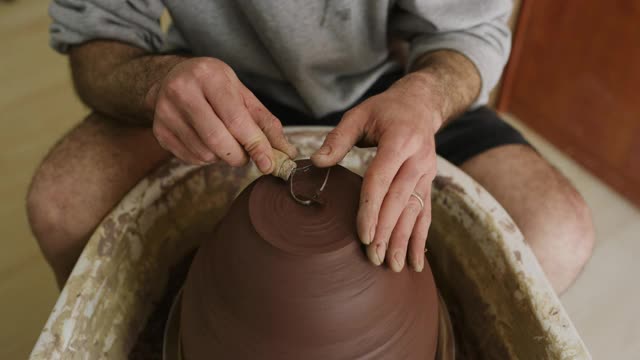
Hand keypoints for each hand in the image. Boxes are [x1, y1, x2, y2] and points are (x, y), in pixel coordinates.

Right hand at [148, 57, 296, 171]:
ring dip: (223, 158)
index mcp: (208, 77)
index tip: (269, 163)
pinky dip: (208, 159)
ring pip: (205, 153)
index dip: (255, 145)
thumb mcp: (242, 95)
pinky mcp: (159, 131)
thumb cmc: (214, 87)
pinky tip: (208, 143)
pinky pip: (191, 158)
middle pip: (218, 141)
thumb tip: (287, 153)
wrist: (171, 78)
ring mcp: (166, 112)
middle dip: (240, 156)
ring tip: (226, 142)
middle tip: (247, 155)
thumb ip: (266, 123)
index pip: (236, 120)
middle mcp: (182, 91)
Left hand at [311, 73, 443, 271]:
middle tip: (372, 258)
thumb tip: (317, 162)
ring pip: (415, 212)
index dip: (371, 209)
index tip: (362, 234)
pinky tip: (415, 262)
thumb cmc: (385, 110)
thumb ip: (339, 138)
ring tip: (392, 266)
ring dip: (403, 241)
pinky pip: (426, 214)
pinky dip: (420, 239)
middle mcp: (418, 160)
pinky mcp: (429, 183)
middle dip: (386, 232)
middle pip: (399, 201)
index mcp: (399, 141)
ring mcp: (427, 174)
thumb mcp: (359, 114)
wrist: (422, 104)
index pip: (382, 180)